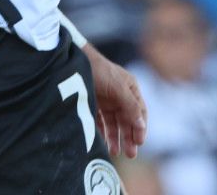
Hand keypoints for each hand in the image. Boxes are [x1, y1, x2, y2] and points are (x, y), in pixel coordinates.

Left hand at [83, 44, 145, 158]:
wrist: (75, 61)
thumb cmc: (100, 70)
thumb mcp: (118, 88)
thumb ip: (131, 106)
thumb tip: (141, 125)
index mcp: (130, 89)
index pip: (140, 112)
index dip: (141, 128)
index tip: (139, 143)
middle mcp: (120, 95)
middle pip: (127, 120)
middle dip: (129, 137)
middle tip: (130, 154)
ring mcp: (106, 100)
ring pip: (114, 123)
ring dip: (116, 137)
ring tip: (115, 152)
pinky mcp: (93, 103)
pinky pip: (100, 122)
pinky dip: (102, 132)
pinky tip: (103, 143)